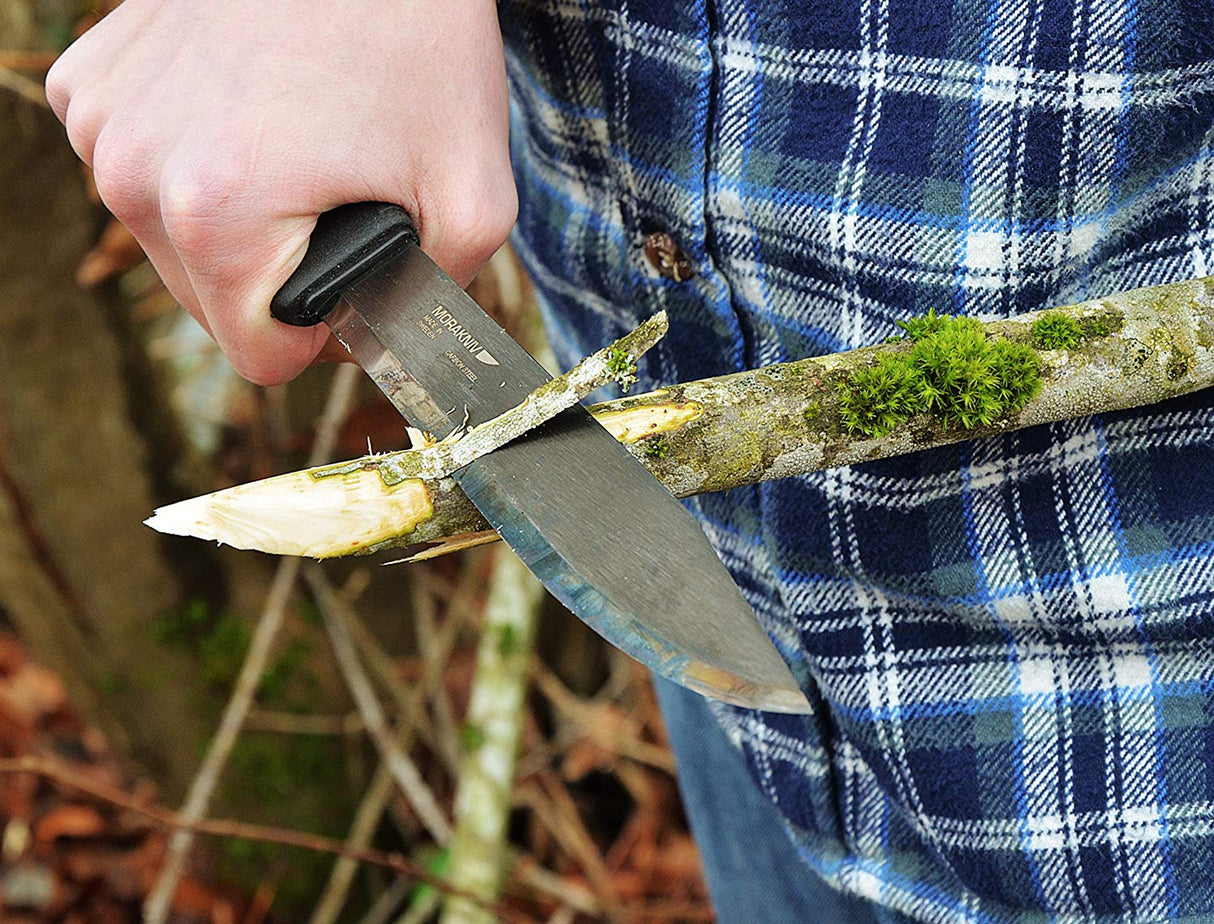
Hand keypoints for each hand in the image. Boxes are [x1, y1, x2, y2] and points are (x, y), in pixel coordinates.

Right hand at [46, 0, 516, 384]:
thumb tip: (386, 347)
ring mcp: (101, 120)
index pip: (261, 356)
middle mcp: (133, 169)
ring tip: (300, 150)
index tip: (359, 281)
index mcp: (216, 212)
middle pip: (214, 306)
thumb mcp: (473, 197)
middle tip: (340, 201)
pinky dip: (196, 165)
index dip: (324, 337)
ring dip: (238, 226)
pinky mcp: (87, 81)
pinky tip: (250, 113)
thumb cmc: (420, 42)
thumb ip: (435, 300)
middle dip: (281, 279)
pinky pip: (146, 175)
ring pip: (175, 246)